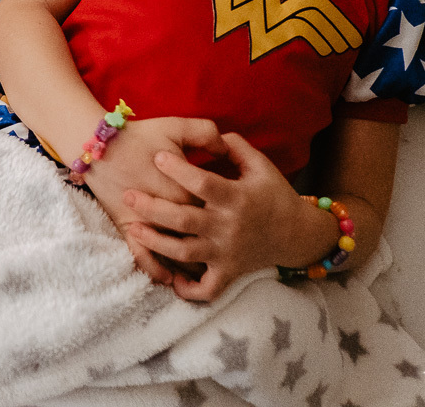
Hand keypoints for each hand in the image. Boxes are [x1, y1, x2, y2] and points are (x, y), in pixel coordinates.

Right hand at [82, 116, 228, 283]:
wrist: (98, 144)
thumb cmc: (139, 135)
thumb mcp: (176, 126)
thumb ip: (206, 133)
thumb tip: (225, 146)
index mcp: (185, 189)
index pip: (214, 208)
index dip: (227, 211)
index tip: (237, 211)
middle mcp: (169, 213)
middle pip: (199, 235)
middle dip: (216, 242)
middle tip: (231, 242)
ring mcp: (147, 223)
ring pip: (175, 252)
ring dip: (191, 263)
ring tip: (206, 265)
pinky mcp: (127, 228)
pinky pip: (144, 257)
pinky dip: (156, 269)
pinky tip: (169, 278)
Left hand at [122, 132, 305, 300]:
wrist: (296, 234)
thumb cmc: (274, 195)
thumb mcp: (260, 166)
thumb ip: (236, 147)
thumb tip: (215, 134)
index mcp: (236, 197)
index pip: (202, 183)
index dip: (178, 169)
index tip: (157, 157)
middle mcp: (229, 226)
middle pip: (184, 219)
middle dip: (152, 207)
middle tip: (128, 195)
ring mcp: (227, 252)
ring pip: (185, 253)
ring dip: (156, 243)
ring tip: (134, 228)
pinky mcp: (228, 272)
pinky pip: (206, 288)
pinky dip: (187, 289)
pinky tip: (169, 279)